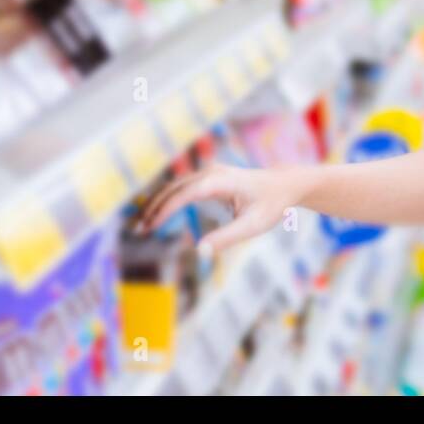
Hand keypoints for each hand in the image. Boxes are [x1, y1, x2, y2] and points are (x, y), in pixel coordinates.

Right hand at [137, 164, 304, 255]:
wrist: (284, 184)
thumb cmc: (271, 205)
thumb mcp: (253, 225)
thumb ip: (227, 238)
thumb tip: (200, 251)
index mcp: (220, 181)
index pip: (184, 193)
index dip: (165, 209)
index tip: (151, 226)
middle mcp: (211, 172)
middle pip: (174, 187)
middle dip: (154, 208)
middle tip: (139, 231)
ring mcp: (209, 172)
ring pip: (175, 185)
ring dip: (158, 203)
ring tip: (144, 226)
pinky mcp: (208, 177)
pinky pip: (182, 187)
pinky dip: (167, 200)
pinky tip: (157, 215)